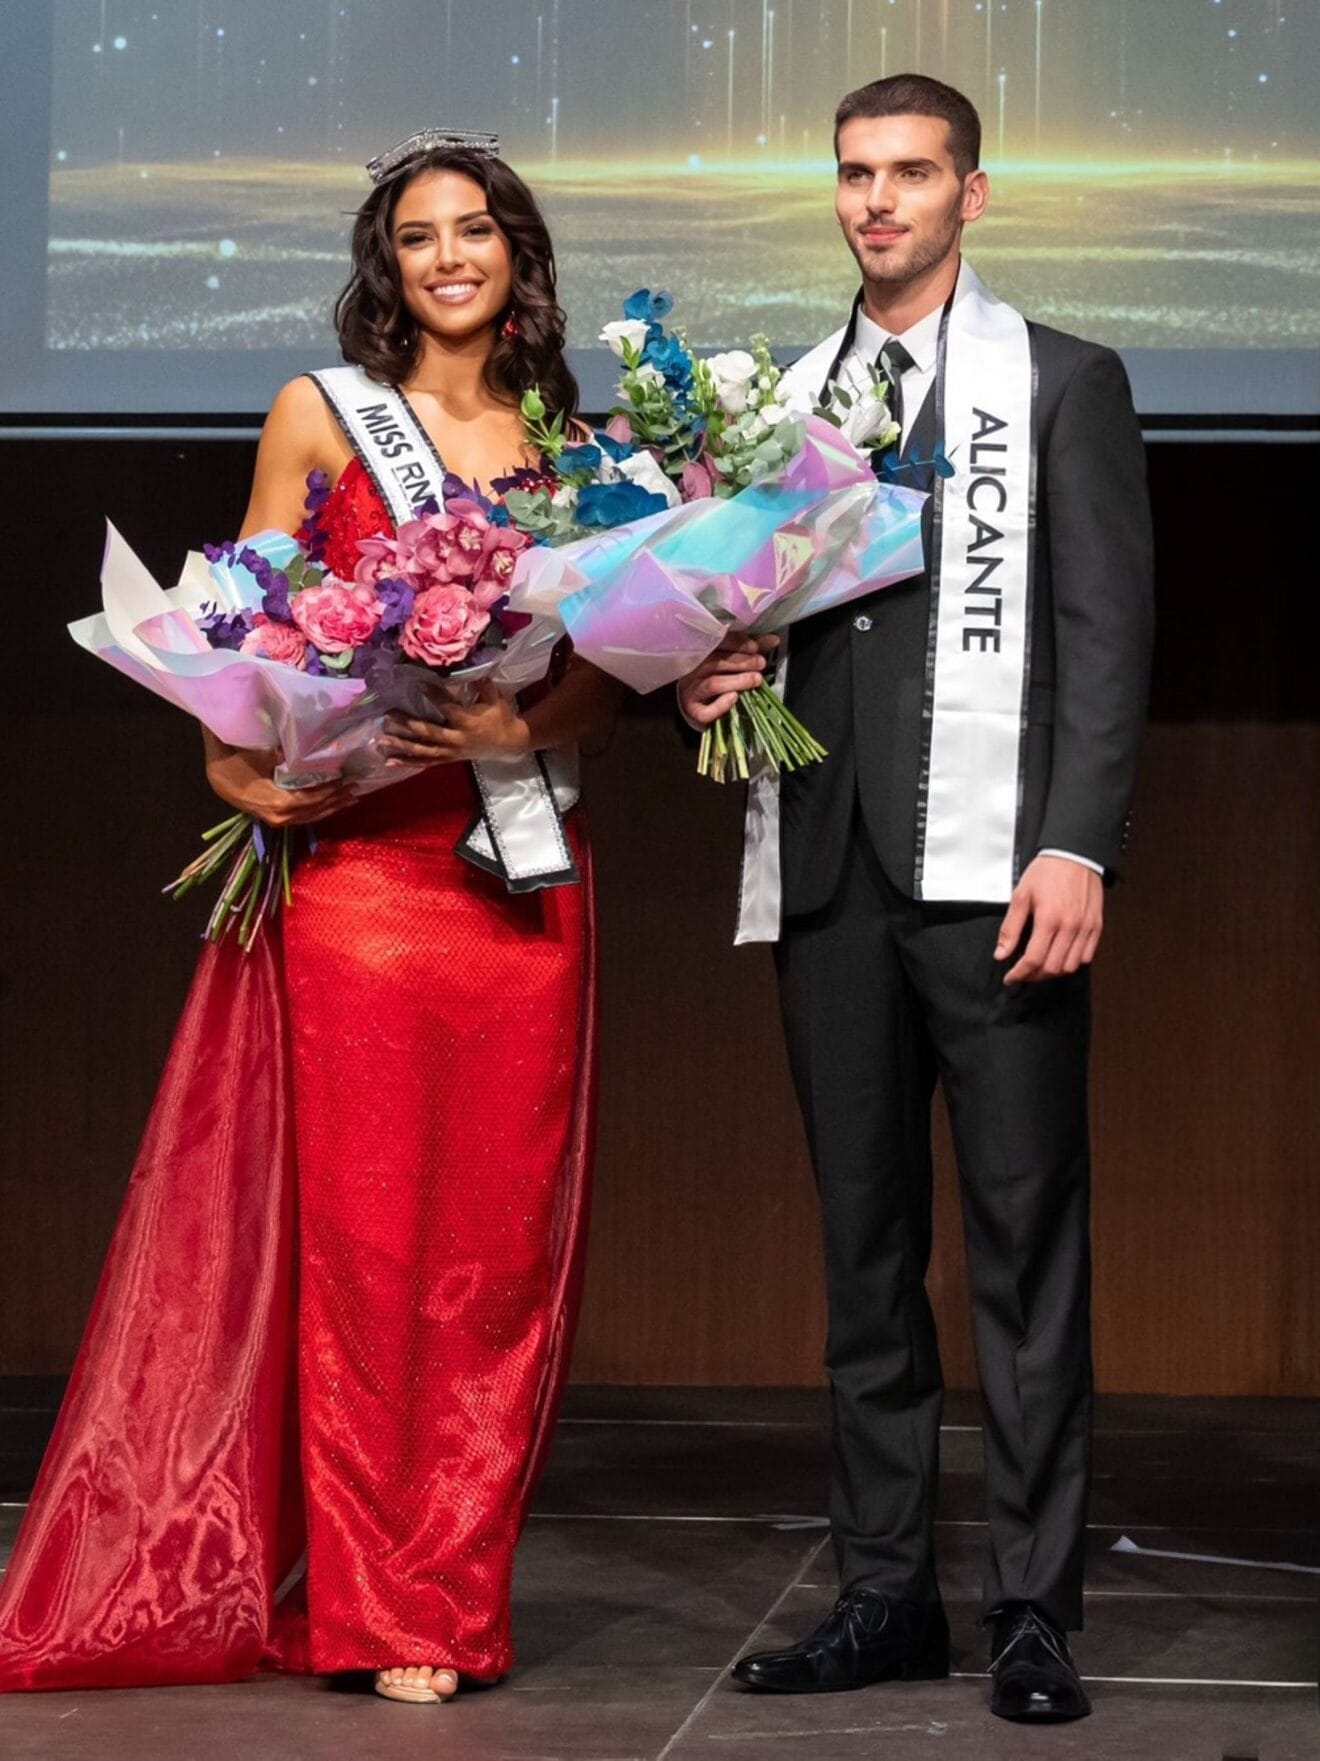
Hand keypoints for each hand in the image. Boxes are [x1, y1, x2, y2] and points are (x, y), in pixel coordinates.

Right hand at [205, 746, 354, 826]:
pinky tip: (331, 804)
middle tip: (356, 788)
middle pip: (315, 810)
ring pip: (311, 817)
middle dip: (337, 800)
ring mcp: (278, 820)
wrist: (216, 776)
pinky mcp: (276, 819)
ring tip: (351, 798)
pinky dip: (319, 811)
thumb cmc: (236, 761)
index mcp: (278, 802)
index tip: (345, 779)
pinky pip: (303, 817)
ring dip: (332, 807)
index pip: (312, 799)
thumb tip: (311, 752)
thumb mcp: (262, 755)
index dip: (330, 790)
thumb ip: (287, 757)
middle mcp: (281, 816)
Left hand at [379, 681, 530, 765]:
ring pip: (423, 750)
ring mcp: (451, 752)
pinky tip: (389, 761)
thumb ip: (483, 685)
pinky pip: (425, 763)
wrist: (509, 742)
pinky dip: (407, 762)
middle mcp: (456, 739)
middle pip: (428, 732)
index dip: (434, 696)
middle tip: (388, 715)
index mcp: (467, 722)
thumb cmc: (500, 717)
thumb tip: (471, 669)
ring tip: (381, 741)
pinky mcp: (448, 759)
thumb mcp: (496, 698)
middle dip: (407, 724)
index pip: (447, 707)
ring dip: (401, 746)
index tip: (419, 684)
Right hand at [678, 633, 778, 726]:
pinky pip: (705, 711)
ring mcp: (692, 691)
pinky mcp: (695, 711)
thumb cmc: (716, 677)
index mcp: (701, 653)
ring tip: (756, 679)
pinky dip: (721, 705)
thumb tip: (774, 640)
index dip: (736, 643)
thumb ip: (750, 651)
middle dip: (742, 662)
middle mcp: (693, 670)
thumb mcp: (732, 660)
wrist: (696, 704)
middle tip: (761, 663)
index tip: (755, 647)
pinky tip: (734, 697)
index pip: (717, 644)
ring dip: (737, 681)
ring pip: (713, 684)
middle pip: (715, 663)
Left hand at [995, 855, 1103, 984]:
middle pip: (1052, 968)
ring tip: (1040, 966)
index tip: (1011, 977)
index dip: (1020, 974)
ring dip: (1053, 972)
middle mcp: (1070, 926)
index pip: (1033, 959)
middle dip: (1034, 976)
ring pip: (1070, 966)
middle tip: (1023, 972)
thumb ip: (1010, 928)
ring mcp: (1086, 928)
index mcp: (1049, 919)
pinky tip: (1060, 956)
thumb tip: (1001, 953)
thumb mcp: (1020, 896)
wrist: (1074, 855)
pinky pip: (1086, 956)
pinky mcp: (1096, 926)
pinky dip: (1072, 963)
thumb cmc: (1047, 872)